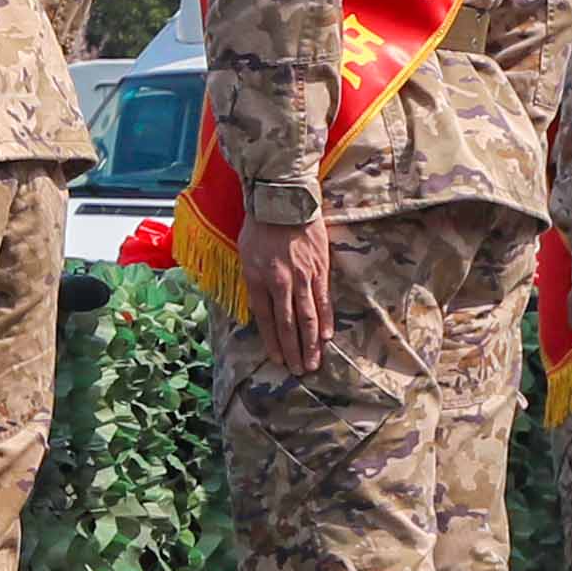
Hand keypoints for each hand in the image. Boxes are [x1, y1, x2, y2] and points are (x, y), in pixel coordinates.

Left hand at [240, 199, 334, 361]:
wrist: (283, 199)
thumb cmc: (259, 225)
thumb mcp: (245, 254)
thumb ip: (253, 281)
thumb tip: (260, 306)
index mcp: (257, 278)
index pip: (265, 318)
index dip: (272, 341)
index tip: (277, 358)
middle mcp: (279, 282)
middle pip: (287, 323)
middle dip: (293, 349)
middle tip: (298, 370)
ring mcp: (301, 277)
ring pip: (306, 317)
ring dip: (310, 343)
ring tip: (313, 362)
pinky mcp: (319, 269)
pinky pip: (323, 300)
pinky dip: (325, 320)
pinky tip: (326, 337)